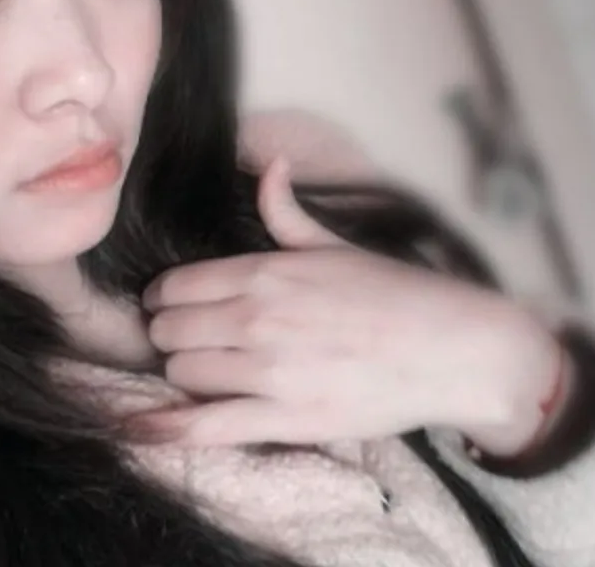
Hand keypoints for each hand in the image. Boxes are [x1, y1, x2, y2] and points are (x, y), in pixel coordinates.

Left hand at [136, 158, 562, 452]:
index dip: (164, 300)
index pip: (175, 286)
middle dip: (170, 337)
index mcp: (264, 272)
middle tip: (190, 342)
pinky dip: (167, 429)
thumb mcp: (335, 245)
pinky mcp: (285, 418)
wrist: (454, 349)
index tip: (174, 308)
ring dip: (183, 375)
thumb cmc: (396, 293)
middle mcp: (256, 318)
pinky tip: (141, 429)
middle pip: (167, 331)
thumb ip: (286, 210)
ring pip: (180, 374)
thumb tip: (269, 164)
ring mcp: (268, 370)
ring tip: (205, 374)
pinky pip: (205, 426)